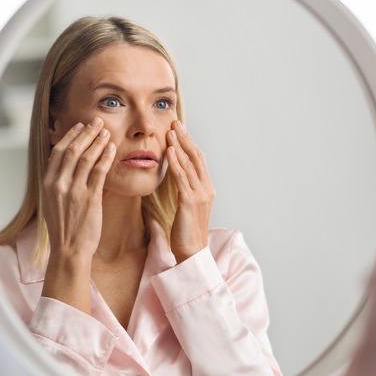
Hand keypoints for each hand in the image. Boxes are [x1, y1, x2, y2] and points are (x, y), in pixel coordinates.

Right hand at [42, 117, 115, 262]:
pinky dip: (106, 157)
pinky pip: (99, 172)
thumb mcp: (52, 202)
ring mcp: (74, 191)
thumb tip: (66, 165)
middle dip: (86, 133)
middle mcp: (59, 184)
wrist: (69, 249)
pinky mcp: (90, 199)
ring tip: (106, 131)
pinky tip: (112, 149)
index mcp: (47, 183)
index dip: (70, 136)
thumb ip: (58, 183)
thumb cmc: (63, 227)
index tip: (81, 126)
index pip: (58, 152)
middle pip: (73, 150)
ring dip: (98, 141)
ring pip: (87, 158)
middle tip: (97, 121)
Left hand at [166, 120, 214, 262]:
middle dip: (185, 139)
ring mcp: (200, 195)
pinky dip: (175, 163)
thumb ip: (185, 190)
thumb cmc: (186, 232)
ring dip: (179, 146)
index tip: (180, 130)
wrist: (192, 252)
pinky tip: (168, 151)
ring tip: (170, 131)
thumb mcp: (187, 207)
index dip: (189, 143)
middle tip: (175, 123)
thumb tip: (175, 176)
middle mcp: (207, 189)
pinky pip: (181, 178)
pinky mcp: (189, 202)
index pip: (199, 160)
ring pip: (190, 164)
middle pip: (196, 157)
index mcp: (207, 189)